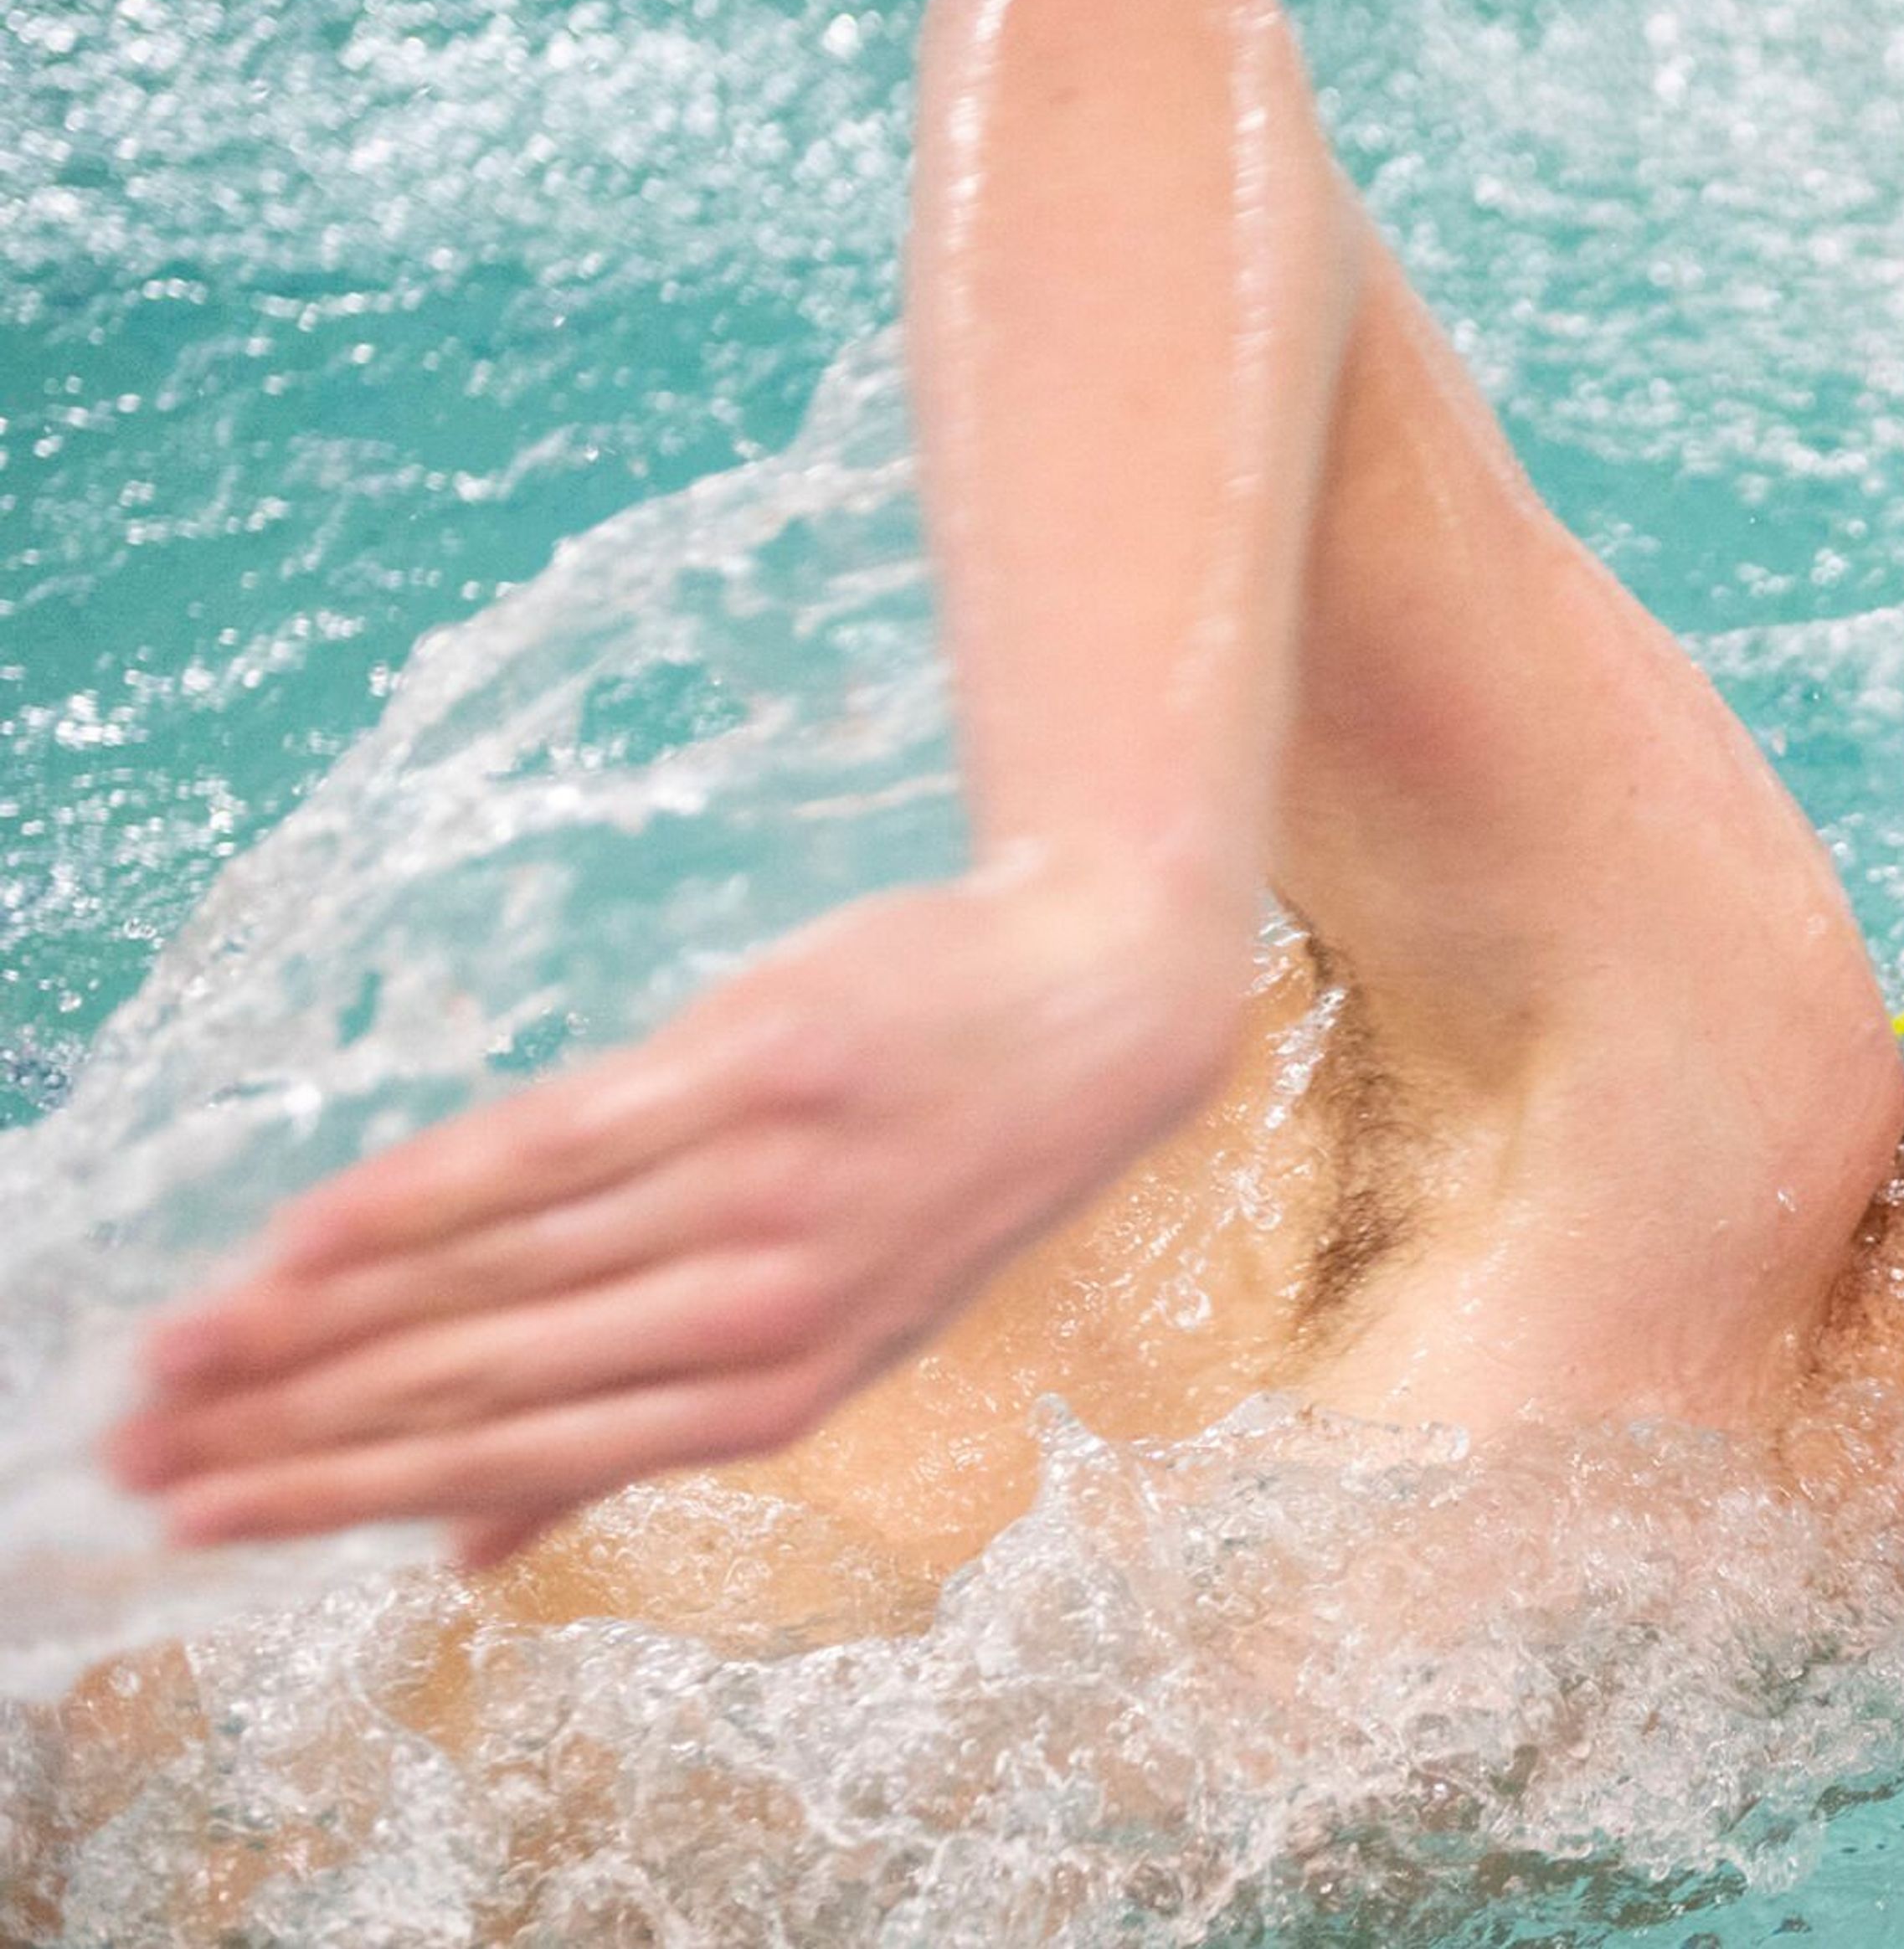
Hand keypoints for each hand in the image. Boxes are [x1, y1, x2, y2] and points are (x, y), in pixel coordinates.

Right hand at [103, 865, 1246, 1568]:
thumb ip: (645, 1435)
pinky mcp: (747, 1073)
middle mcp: (760, 1316)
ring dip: (316, 1318)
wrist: (1093, 1012)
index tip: (206, 1519)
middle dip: (292, 1424)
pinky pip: (548, 1147)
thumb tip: (466, 1558)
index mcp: (771, 1400)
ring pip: (493, 1273)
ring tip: (183, 1348)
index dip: (346, 1496)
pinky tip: (308, 1232)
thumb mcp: (834, 1337)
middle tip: (142, 1447)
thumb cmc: (941, 1178)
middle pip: (480, 1381)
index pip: (516, 1462)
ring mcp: (756, 1195)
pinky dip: (420, 1193)